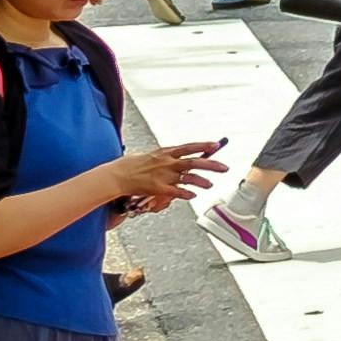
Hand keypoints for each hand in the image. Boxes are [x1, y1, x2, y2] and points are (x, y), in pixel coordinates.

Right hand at [110, 138, 224, 206]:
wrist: (116, 175)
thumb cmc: (132, 164)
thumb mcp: (152, 155)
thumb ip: (167, 156)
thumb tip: (182, 155)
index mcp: (166, 152)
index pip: (189, 147)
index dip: (203, 146)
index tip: (216, 145)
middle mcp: (167, 163)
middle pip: (194, 162)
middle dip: (211, 165)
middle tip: (225, 168)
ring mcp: (163, 175)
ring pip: (188, 178)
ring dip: (201, 181)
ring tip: (210, 185)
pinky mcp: (157, 188)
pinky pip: (176, 192)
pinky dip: (186, 194)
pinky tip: (192, 196)